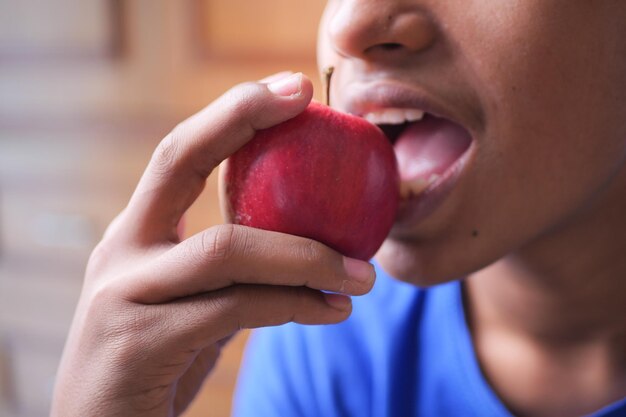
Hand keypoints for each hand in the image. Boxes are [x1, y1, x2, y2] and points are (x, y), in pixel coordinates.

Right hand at [50, 73, 375, 416]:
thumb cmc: (159, 362)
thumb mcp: (192, 304)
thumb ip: (235, 272)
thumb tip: (310, 246)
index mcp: (135, 237)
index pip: (178, 155)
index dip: (232, 114)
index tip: (292, 88)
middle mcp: (122, 253)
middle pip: (177, 161)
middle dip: (239, 119)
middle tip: (306, 98)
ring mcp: (125, 295)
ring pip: (227, 250)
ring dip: (306, 256)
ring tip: (362, 274)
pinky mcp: (141, 342)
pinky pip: (238, 308)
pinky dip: (295, 305)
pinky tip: (332, 311)